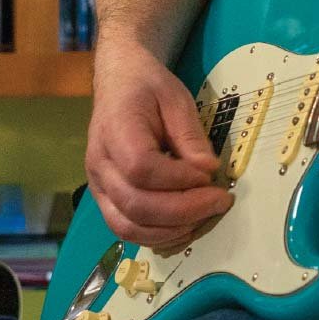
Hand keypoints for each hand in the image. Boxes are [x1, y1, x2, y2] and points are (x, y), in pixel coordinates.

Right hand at [86, 44, 232, 250]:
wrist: (119, 83)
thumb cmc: (148, 88)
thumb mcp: (176, 99)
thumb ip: (190, 135)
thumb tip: (207, 171)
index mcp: (115, 131)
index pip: (142, 169)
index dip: (180, 180)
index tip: (210, 175)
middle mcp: (100, 165)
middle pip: (136, 206)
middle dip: (185, 211)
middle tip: (220, 201)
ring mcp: (98, 186)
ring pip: (128, 227)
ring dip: (172, 231)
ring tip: (205, 216)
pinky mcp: (105, 199)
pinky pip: (126, 230)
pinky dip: (158, 236)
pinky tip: (186, 225)